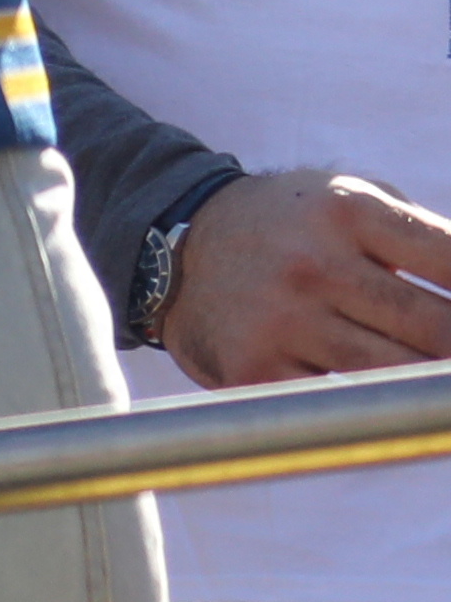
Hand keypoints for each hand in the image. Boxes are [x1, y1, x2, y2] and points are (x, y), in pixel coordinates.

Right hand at [154, 169, 450, 386]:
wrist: (175, 250)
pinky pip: (339, 399)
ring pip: (395, 373)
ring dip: (427, 384)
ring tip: (437, 389)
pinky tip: (375, 392)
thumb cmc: (294, 227)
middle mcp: (312, 264)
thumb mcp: (354, 201)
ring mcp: (280, 320)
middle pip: (435, 328)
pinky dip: (366, 400)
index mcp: (348, 211)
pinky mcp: (254, 369)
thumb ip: (424, 237)